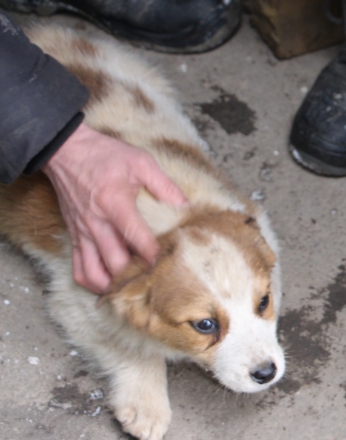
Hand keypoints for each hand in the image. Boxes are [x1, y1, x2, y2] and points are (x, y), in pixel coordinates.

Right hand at [43, 124, 187, 293]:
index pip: (137, 238)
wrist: (66, 151)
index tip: (170, 265)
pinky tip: (110, 284)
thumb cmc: (105, 155)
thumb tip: (186, 206)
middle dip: (137, 276)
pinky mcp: (74, 237)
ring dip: (114, 286)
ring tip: (134, 288)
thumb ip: (165, 185)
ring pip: (95, 274)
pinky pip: (79, 269)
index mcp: (115, 205)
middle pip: (116, 263)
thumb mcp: (141, 162)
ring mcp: (83, 233)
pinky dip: (93, 282)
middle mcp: (97, 224)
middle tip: (157, 281)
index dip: (154, 255)